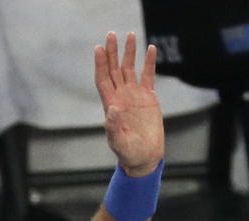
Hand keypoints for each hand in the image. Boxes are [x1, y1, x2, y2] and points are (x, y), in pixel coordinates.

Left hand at [95, 32, 163, 175]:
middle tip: (111, 35)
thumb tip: (112, 109)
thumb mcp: (119, 143)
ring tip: (130, 35)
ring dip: (129, 52)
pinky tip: (150, 49)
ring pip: (129, 69)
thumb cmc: (129, 153)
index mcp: (112, 105)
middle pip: (114, 70)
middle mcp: (121, 97)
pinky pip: (148, 75)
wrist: (144, 157)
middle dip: (112, 53)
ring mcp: (134, 95)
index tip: (98, 49)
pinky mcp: (148, 97)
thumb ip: (113, 127)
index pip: (103, 80)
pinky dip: (149, 62)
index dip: (100, 65)